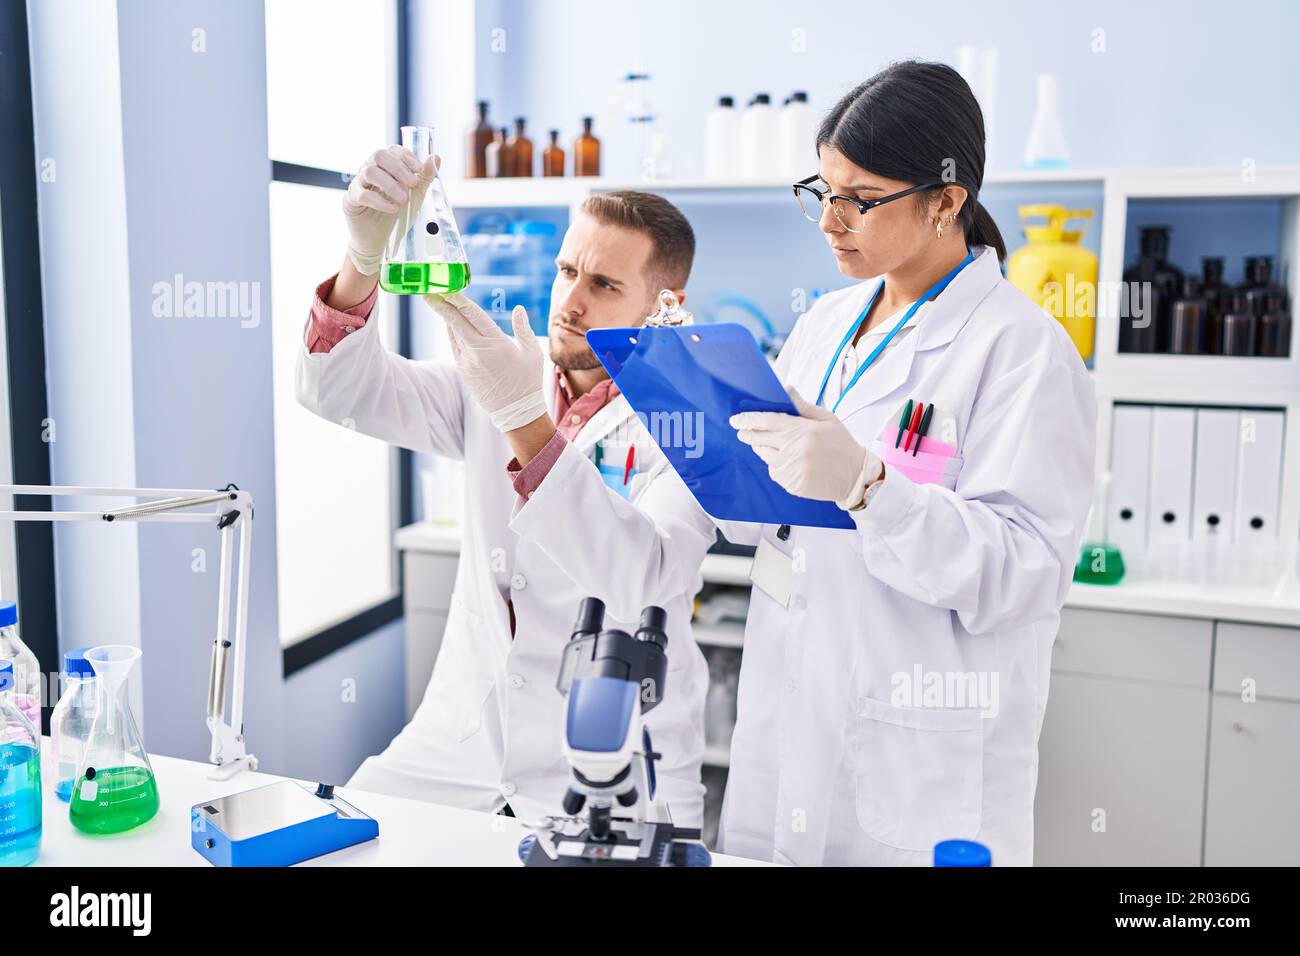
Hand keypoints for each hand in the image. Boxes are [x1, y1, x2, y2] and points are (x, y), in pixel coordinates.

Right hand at [342, 146, 437, 275]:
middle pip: (379, 155)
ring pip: (369, 172)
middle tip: (413, 184)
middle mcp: (369, 169)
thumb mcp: (415, 195)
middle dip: (399, 168)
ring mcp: (358, 183)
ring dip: (390, 184)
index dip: (407, 157)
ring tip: (403, 199)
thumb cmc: (396, 214)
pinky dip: (380, 201)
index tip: (419, 170)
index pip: (393, 150)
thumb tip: (436, 157)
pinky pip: (362, 194)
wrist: (380, 239)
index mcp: (385, 166)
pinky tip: (392, 209)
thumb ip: (424, 177)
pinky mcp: (351, 200)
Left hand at [425, 293, 548, 433]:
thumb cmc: (528, 381)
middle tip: (428, 290)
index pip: (472, 315)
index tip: (446, 288)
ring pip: (452, 333)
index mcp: (496, 343)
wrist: (516, 412)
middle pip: (455, 322)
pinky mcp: (463, 371)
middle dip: (440, 305)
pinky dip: (451, 333)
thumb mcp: (532, 353)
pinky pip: (455, 346)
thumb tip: (518, 309)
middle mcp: (478, 351)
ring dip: (445, 317)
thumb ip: (523, 329)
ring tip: (436, 302)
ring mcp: (468, 362)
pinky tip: (450, 324)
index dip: (457, 300)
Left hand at [731, 387, 881, 507]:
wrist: (856, 475)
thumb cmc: (841, 443)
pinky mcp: (793, 484)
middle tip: (742, 432)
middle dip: (748, 435)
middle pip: (760, 440)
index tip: (735, 419)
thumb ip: (802, 406)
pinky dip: (777, 466)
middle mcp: (795, 450)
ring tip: (777, 447)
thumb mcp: (826, 419)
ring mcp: (793, 469)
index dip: (748, 420)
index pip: (767, 422)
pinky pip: (775, 473)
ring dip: (765, 451)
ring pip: (766, 457)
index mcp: (802, 430)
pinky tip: (789, 463)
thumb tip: (785, 389)